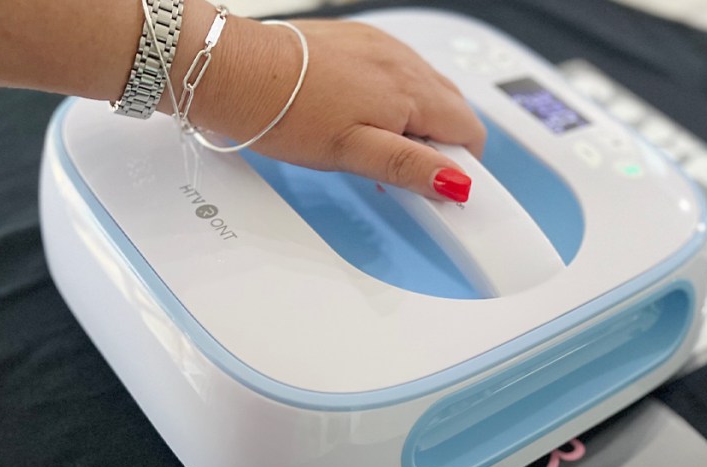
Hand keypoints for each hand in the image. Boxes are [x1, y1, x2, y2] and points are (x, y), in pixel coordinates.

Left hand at [192, 17, 486, 200]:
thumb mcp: (352, 153)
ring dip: (413, 121)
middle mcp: (403, 61)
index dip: (461, 164)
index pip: (470, 130)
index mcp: (411, 90)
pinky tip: (357, 115)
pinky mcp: (359, 41)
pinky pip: (394, 72)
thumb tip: (457, 181)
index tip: (436, 185)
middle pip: (451, 109)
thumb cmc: (286, 112)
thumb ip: (410, 166)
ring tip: (371, 144)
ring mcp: (382, 47)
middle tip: (398, 170)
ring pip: (423, 90)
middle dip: (439, 143)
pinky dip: (390, 98)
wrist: (237, 73)